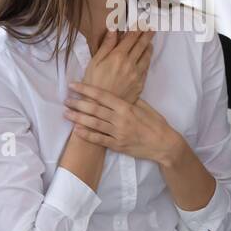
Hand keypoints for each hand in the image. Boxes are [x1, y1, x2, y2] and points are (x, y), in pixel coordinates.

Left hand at [63, 82, 184, 165]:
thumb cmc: (156, 123)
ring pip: (94, 124)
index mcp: (126, 107)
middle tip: (65, 100)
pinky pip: (99, 140)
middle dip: (78, 104)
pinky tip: (77, 131)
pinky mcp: (117, 145)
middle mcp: (120, 119)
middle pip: (94, 109)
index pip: (102, 95)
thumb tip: (118, 92)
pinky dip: (87, 135)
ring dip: (78, 118)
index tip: (73, 85)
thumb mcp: (145, 106)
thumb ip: (130, 99)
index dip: (86, 90)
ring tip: (66, 114)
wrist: (164, 144)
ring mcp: (118, 133)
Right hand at [82, 27, 152, 102]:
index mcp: (118, 56)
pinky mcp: (139, 85)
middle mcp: (130, 64)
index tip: (141, 22)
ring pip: (146, 57)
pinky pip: (146, 69)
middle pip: (141, 45)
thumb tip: (113, 30)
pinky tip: (147, 58)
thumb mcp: (94, 62)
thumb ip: (106, 45)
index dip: (137, 29)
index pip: (131, 38)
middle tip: (151, 27)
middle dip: (147, 35)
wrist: (100, 108)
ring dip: (149, 47)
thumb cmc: (93, 84)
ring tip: (151, 41)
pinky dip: (147, 60)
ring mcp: (136, 75)